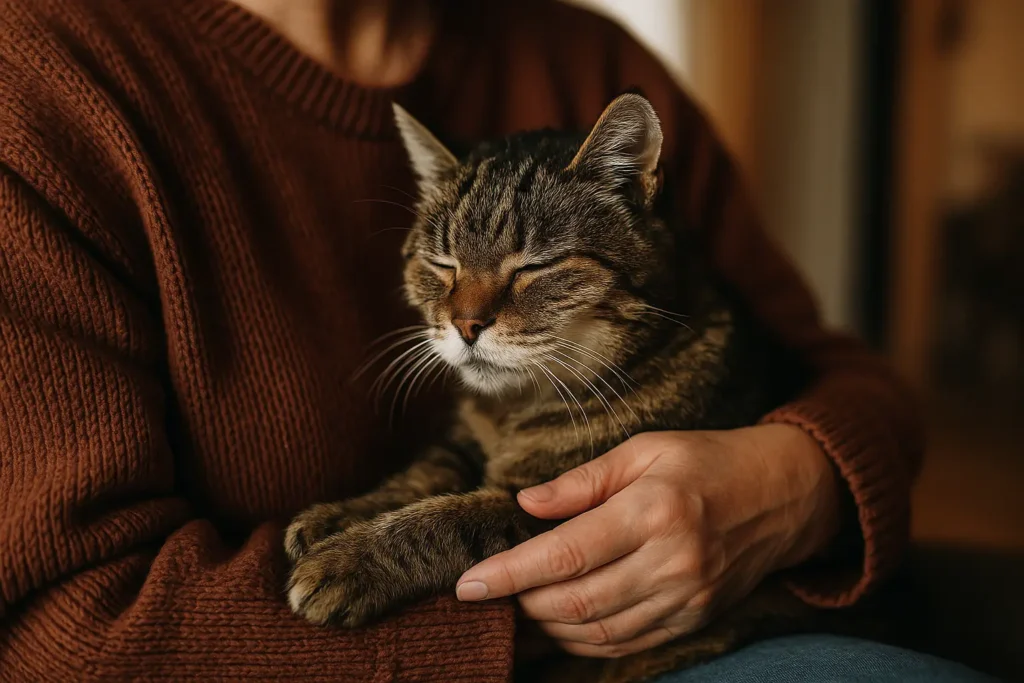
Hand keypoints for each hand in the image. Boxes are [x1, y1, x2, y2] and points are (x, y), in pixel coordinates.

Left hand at [455, 424, 841, 657]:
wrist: (783, 495)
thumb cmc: (706, 461)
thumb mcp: (644, 451)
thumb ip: (581, 482)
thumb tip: (525, 505)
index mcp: (653, 511)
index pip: (564, 555)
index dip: (509, 573)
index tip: (468, 582)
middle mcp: (671, 563)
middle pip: (575, 602)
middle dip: (520, 604)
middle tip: (485, 594)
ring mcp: (686, 599)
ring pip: (597, 632)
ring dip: (546, 629)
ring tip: (514, 611)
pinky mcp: (693, 619)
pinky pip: (626, 644)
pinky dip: (584, 642)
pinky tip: (559, 626)